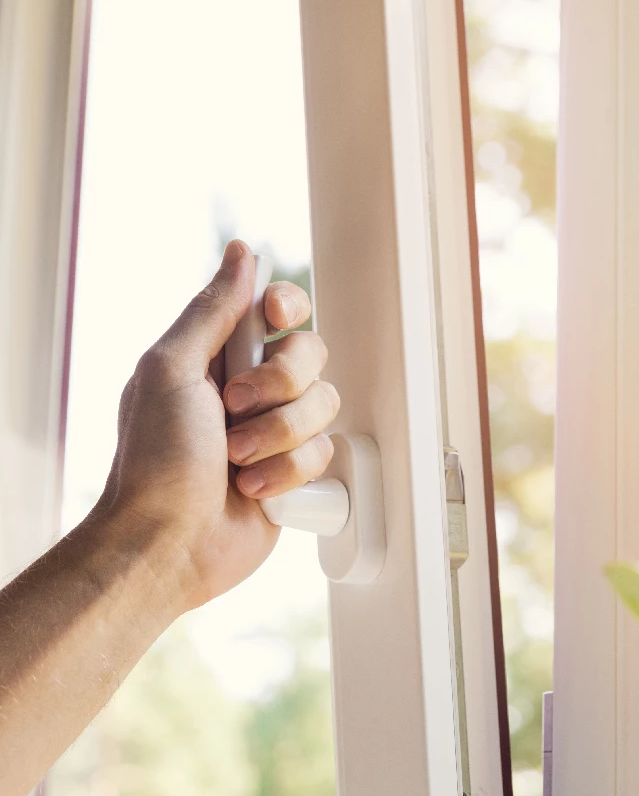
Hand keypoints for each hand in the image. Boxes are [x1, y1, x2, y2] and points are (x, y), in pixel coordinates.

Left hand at [97, 239, 338, 609]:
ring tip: (237, 461)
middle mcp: (252, 389)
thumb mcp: (171, 370)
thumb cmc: (156, 461)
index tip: (273, 319)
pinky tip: (253, 489)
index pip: (277, 308)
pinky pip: (325, 454)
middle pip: (311, 354)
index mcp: (218, 355)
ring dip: (279, 436)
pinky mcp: (296, 472)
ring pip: (324, 406)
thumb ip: (212, 311)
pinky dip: (288, 473)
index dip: (287, 307)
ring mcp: (276, 431)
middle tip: (235, 409)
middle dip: (279, 385)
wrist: (170, 542)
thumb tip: (242, 253)